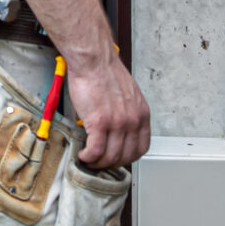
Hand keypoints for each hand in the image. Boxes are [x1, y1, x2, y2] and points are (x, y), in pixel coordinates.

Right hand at [66, 51, 150, 168]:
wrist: (94, 61)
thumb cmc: (105, 73)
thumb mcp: (128, 96)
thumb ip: (127, 114)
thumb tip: (118, 132)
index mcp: (141, 114)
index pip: (141, 147)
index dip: (128, 158)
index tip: (117, 158)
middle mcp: (132, 120)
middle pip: (125, 156)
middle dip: (111, 164)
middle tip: (99, 162)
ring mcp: (117, 123)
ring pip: (110, 156)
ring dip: (97, 163)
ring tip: (88, 159)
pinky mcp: (99, 122)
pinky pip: (95, 150)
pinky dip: (88, 157)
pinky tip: (83, 154)